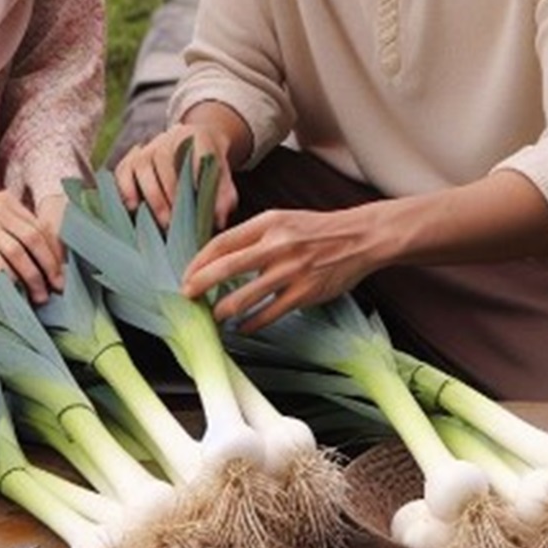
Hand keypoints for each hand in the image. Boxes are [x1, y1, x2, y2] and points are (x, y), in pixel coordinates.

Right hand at [0, 190, 64, 303]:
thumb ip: (16, 226)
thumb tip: (45, 257)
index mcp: (10, 202)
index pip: (41, 226)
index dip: (55, 250)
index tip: (62, 270)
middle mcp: (1, 211)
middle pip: (34, 238)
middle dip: (49, 265)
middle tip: (58, 285)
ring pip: (19, 252)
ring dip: (33, 276)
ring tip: (40, 295)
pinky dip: (11, 276)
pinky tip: (17, 289)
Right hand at [112, 122, 237, 230]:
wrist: (192, 141)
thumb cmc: (207, 163)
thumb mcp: (222, 173)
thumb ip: (224, 195)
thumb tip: (219, 219)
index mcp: (195, 137)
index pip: (194, 153)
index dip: (195, 175)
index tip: (198, 197)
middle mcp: (166, 139)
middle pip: (164, 163)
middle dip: (171, 195)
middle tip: (179, 222)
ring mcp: (146, 149)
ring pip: (143, 169)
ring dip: (152, 197)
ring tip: (163, 222)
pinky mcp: (130, 160)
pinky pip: (123, 172)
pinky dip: (126, 190)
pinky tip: (133, 208)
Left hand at [180, 206, 373, 330]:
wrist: (360, 238)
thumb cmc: (317, 229)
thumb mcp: (281, 220)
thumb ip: (252, 235)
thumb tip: (218, 257)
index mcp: (268, 223)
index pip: (222, 242)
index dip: (199, 261)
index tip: (187, 275)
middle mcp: (277, 245)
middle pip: (226, 267)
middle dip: (200, 284)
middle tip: (187, 296)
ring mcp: (291, 271)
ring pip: (245, 296)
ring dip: (223, 309)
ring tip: (214, 315)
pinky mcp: (304, 293)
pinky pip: (268, 314)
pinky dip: (250, 323)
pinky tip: (241, 327)